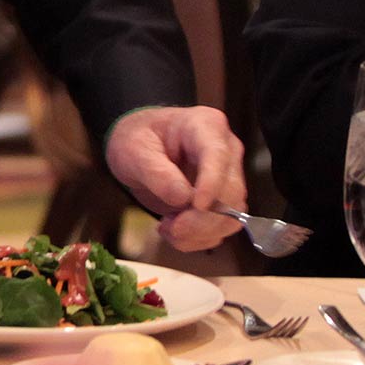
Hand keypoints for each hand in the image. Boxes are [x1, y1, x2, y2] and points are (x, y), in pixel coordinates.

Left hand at [104, 105, 245, 250]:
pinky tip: (174, 232)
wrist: (138, 148)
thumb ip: (155, 172)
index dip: (212, 183)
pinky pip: (221, 227)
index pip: (217, 156)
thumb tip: (182, 198)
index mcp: (205, 126)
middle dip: (202, 218)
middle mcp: (226, 151)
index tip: (197, 206)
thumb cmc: (137, 139)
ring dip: (200, 232)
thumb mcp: (133, 150)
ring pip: (231, 215)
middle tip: (170, 228)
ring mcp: (228, 177)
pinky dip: (198, 238)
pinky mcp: (223, 201)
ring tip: (167, 228)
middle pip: (231, 192)